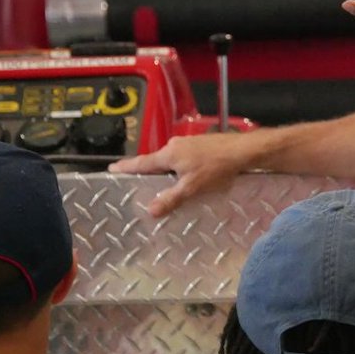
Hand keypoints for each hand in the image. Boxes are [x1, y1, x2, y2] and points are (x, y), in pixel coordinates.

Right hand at [107, 132, 250, 216]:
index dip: (126, 167)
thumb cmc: (216, 168)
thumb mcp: (192, 187)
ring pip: (170, 159)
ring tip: (161, 184)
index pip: (142, 163)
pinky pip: (182, 158)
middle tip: (136, 182)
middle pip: (155, 161)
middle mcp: (175, 145)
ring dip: (165, 170)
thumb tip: (150, 210)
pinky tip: (184, 177)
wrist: (243, 151)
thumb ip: (171, 199)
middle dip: (146, 171)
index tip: (111, 169)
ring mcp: (188, 143)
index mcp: (168, 154)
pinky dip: (178, 168)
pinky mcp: (200, 144)